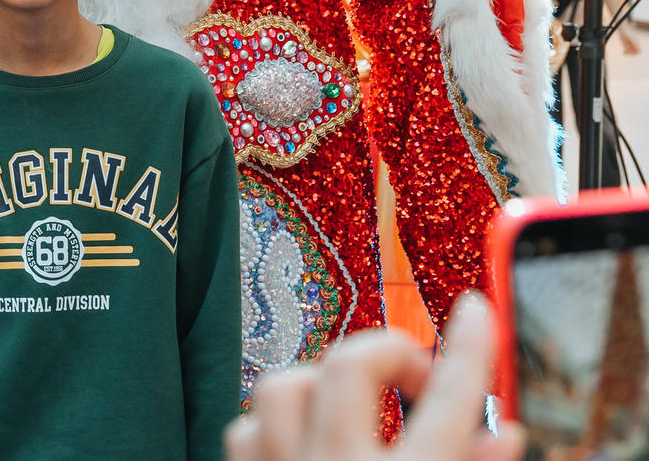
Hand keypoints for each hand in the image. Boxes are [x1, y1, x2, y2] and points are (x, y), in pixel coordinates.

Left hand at [225, 292, 523, 460]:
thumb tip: (504, 435)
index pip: (448, 400)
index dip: (472, 348)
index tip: (478, 310)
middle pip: (349, 364)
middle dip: (387, 355)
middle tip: (417, 379)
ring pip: (284, 385)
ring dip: (323, 386)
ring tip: (359, 411)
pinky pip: (245, 430)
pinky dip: (275, 425)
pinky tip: (306, 439)